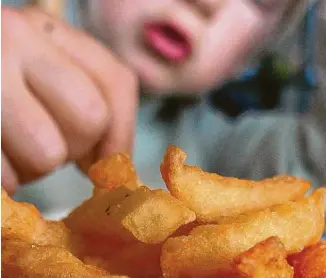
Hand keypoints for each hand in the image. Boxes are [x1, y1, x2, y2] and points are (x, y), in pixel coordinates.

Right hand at [1, 6, 137, 193]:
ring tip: (1, 147)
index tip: (101, 162)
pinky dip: (1, 182)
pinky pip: (5, 177)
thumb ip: (78, 99)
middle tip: (35, 143)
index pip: (116, 83)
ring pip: (48, 153)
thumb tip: (111, 160)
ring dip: (28, 167)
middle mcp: (14, 38)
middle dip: (69, 147)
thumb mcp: (34, 69)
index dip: (119, 133)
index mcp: (45, 29)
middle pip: (90, 119)